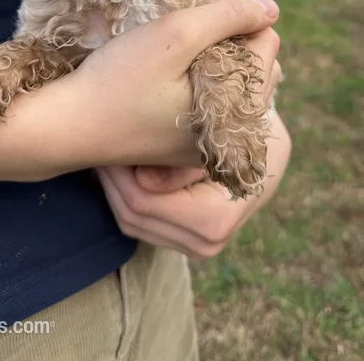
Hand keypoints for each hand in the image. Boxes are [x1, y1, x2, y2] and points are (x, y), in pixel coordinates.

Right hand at [0, 0, 279, 185]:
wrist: (67, 127)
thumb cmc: (118, 80)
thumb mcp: (174, 35)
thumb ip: (227, 17)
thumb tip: (271, 7)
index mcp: (237, 111)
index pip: (267, 46)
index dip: (241, 19)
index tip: (202, 15)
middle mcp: (231, 136)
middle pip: (259, 70)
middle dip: (237, 43)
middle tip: (193, 33)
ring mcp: (209, 144)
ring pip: (238, 87)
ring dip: (222, 62)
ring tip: (184, 51)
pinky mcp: (185, 146)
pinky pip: (214, 105)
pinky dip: (205, 83)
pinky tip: (175, 75)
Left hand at [97, 105, 289, 260]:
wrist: (266, 136)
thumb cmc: (244, 119)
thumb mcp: (218, 125)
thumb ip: (184, 156)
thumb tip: (145, 182)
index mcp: (221, 213)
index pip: (150, 202)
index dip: (121, 171)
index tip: (105, 136)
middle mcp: (212, 239)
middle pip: (135, 217)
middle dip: (111, 178)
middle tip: (96, 142)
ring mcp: (200, 244)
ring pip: (131, 224)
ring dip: (113, 186)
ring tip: (104, 150)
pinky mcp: (187, 240)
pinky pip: (140, 224)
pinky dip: (123, 194)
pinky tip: (119, 164)